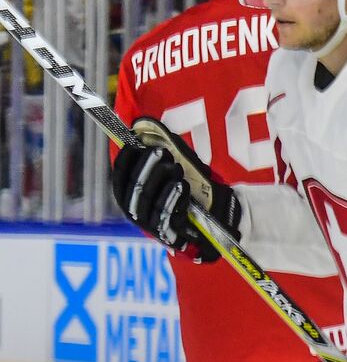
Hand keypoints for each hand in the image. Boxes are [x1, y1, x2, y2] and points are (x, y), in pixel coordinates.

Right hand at [110, 118, 240, 261]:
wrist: (212, 224)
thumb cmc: (187, 195)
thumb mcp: (173, 173)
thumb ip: (160, 155)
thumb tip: (145, 127)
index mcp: (130, 196)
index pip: (119, 178)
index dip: (124, 160)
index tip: (133, 143)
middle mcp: (135, 211)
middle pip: (134, 188)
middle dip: (147, 168)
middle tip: (163, 152)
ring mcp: (150, 225)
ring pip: (149, 200)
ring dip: (162, 181)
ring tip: (176, 167)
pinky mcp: (168, 235)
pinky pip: (166, 215)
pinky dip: (174, 198)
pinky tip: (182, 186)